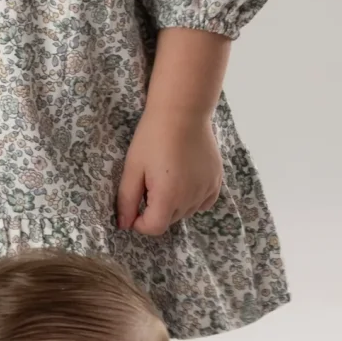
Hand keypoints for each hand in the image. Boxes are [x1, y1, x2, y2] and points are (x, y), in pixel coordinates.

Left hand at [116, 103, 222, 234]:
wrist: (182, 112)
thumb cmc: (152, 137)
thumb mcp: (133, 168)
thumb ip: (127, 200)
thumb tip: (124, 225)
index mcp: (168, 196)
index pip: (154, 228)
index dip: (139, 222)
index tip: (133, 207)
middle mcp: (191, 198)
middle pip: (168, 220)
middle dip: (154, 210)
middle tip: (148, 182)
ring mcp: (207, 190)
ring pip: (185, 212)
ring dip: (173, 204)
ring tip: (166, 176)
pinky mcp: (216, 181)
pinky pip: (202, 202)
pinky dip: (191, 198)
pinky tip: (183, 179)